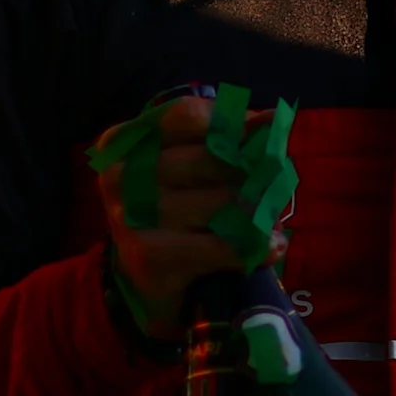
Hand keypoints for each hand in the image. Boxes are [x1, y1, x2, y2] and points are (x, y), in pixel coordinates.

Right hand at [95, 94, 287, 338]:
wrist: (146, 280)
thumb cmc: (175, 210)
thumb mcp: (191, 166)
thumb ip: (227, 138)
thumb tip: (273, 118)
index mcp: (128, 140)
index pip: (188, 115)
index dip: (233, 122)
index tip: (266, 132)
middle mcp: (121, 174)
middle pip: (211, 157)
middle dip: (254, 172)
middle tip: (274, 185)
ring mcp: (131, 216)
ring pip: (223, 202)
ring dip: (258, 213)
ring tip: (269, 220)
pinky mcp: (150, 255)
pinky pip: (222, 244)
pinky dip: (254, 247)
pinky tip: (269, 247)